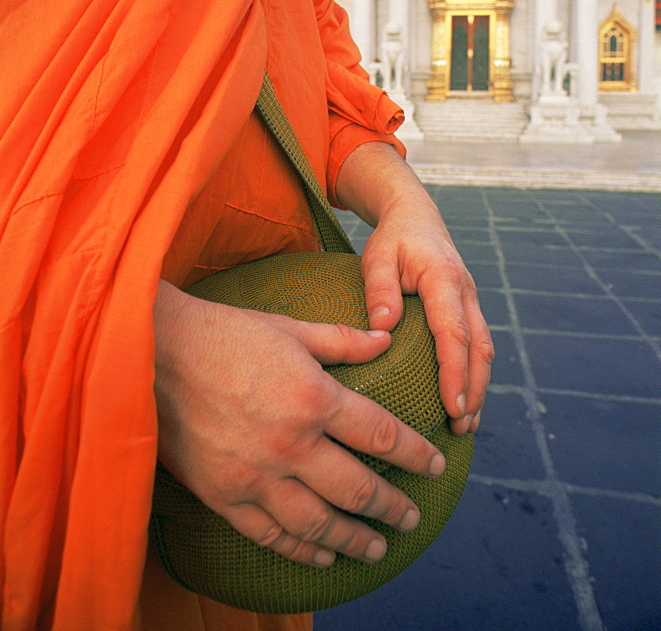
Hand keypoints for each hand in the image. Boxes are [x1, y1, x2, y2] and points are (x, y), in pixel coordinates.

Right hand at [153, 280, 446, 568]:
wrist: (154, 353)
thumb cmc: (226, 333)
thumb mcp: (291, 328)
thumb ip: (343, 340)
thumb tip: (386, 338)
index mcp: (315, 398)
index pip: (383, 435)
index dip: (416, 454)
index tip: (436, 466)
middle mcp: (291, 444)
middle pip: (357, 489)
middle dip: (392, 506)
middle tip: (411, 517)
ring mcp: (256, 475)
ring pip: (319, 523)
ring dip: (354, 539)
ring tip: (376, 548)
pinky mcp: (224, 495)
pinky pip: (271, 535)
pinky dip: (301, 550)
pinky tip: (322, 555)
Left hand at [335, 144, 493, 435]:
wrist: (416, 216)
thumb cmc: (393, 238)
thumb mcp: (377, 255)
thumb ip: (380, 289)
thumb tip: (382, 329)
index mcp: (444, 278)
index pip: (454, 332)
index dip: (456, 371)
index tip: (453, 405)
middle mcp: (466, 292)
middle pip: (479, 348)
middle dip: (474, 390)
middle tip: (461, 426)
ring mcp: (471, 300)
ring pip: (484, 350)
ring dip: (479, 387)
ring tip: (465, 425)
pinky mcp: (468, 309)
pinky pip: (477, 345)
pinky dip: (475, 375)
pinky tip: (465, 401)